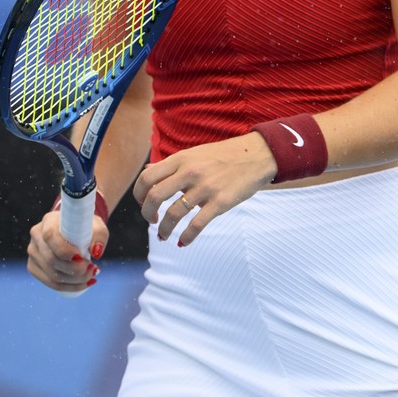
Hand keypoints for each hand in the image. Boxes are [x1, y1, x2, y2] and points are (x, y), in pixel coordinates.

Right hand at [26, 209, 106, 292]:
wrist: (74, 230)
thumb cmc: (85, 227)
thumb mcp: (96, 226)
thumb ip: (99, 236)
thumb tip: (96, 253)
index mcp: (49, 221)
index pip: (50, 236)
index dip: (65, 250)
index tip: (81, 257)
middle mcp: (36, 236)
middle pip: (52, 260)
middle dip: (75, 270)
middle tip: (94, 269)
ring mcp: (33, 252)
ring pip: (52, 274)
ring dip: (75, 281)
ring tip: (91, 276)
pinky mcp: (33, 266)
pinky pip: (49, 282)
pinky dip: (68, 287)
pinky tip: (84, 284)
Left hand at [133, 132, 276, 246]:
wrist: (258, 155)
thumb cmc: (225, 156)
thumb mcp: (195, 153)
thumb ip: (172, 164)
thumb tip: (147, 170)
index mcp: (181, 159)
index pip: (147, 177)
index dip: (138, 195)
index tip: (143, 204)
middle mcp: (190, 172)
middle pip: (154, 197)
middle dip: (147, 214)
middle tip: (152, 221)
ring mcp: (206, 187)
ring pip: (173, 214)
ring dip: (164, 230)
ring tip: (163, 236)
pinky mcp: (221, 202)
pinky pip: (196, 225)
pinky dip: (186, 237)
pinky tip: (183, 242)